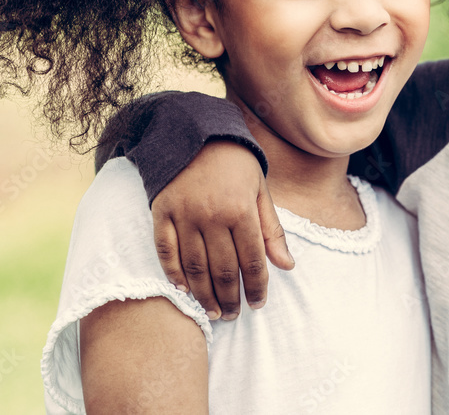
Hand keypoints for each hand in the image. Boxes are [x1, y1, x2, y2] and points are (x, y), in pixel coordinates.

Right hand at [151, 140, 293, 319]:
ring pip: (194, 267)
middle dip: (230, 298)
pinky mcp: (161, 213)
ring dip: (203, 295)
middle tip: (233, 315)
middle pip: (222, 270)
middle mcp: (212, 215)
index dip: (256, 287)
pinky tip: (184, 290)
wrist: (195, 133)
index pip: (252, 261)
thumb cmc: (235, 164)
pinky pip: (166, 252)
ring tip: (213, 311)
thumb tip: (287, 266)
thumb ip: (272, 230)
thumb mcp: (260, 191)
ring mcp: (184, 215)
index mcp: (241, 210)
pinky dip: (174, 274)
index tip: (257, 305)